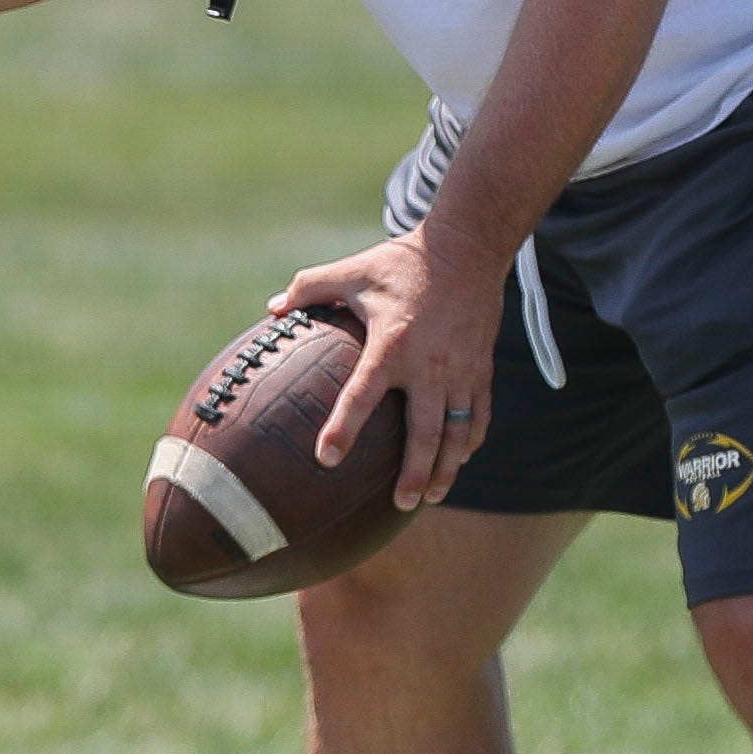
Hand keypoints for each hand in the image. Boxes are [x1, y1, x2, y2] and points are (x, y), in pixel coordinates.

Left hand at [273, 233, 504, 512]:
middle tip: (401, 504)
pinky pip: (478, 417)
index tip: (326, 458)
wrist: (467, 249)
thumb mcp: (352, 270)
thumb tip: (270, 310)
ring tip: (429, 497)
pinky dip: (469, 443)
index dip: (343, 427)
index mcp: (392, 343)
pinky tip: (458, 461)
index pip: (363, 394)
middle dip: (414, 474)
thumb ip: (308, 288)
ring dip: (445, 469)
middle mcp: (430, 365)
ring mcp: (461, 371)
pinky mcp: (481, 370)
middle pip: (424, 434)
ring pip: (457, 434)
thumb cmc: (401, 262)